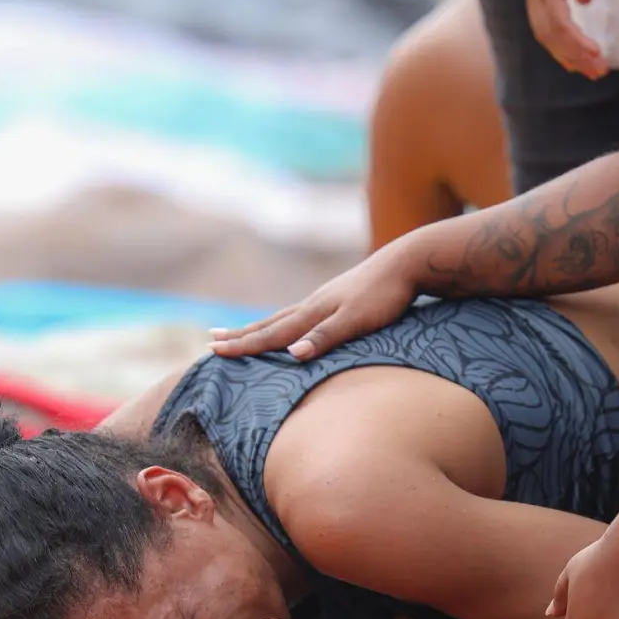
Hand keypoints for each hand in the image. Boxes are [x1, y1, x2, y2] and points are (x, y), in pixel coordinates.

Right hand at [210, 249, 417, 360]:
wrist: (407, 264)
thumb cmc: (385, 296)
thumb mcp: (356, 321)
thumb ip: (325, 338)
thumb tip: (292, 354)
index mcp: (312, 313)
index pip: (270, 334)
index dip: (243, 345)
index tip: (213, 352)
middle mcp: (311, 305)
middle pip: (268, 324)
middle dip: (239, 336)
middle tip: (210, 341)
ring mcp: (322, 300)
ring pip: (280, 317)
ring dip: (256, 327)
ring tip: (235, 331)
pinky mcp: (335, 299)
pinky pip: (296, 315)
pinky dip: (280, 323)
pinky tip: (284, 324)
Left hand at [521, 0, 608, 78]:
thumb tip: (582, 0)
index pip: (546, 20)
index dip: (563, 43)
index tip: (582, 60)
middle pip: (546, 32)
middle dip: (570, 55)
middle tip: (595, 72)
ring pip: (551, 31)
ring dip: (575, 53)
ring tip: (598, 68)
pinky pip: (558, 20)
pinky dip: (574, 40)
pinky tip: (592, 51)